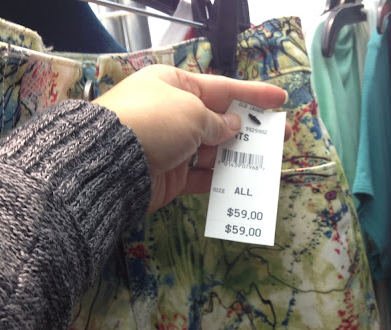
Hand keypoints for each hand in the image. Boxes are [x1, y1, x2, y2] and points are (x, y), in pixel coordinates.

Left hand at [94, 65, 288, 212]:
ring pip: (214, 151)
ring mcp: (172, 146)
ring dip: (238, 156)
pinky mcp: (171, 176)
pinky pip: (202, 177)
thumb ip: (218, 122)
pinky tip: (244, 183)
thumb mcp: (192, 112)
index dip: (253, 94)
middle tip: (280, 137)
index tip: (280, 99)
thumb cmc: (153, 122)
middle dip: (249, 130)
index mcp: (175, 85)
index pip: (222, 87)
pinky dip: (221, 180)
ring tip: (267, 163)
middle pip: (220, 120)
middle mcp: (174, 113)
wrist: (110, 163)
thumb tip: (232, 128)